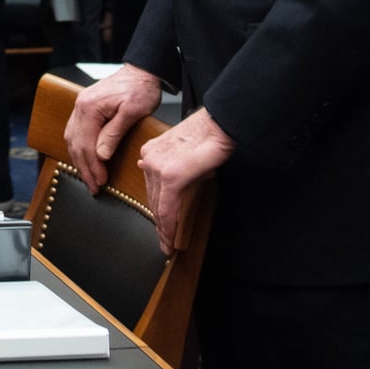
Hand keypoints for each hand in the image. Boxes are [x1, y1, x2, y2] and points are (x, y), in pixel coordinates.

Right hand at [63, 64, 163, 192]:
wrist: (142, 70)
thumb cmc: (141, 89)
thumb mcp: (132, 112)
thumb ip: (114, 133)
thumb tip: (100, 155)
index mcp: (89, 108)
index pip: (86, 144)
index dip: (93, 166)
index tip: (101, 182)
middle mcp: (79, 107)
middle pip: (75, 144)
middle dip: (84, 168)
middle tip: (94, 186)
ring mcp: (80, 106)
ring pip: (71, 139)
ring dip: (79, 160)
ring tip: (88, 177)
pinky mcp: (84, 108)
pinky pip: (75, 131)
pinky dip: (78, 148)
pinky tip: (84, 158)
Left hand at [136, 108, 233, 254]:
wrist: (219, 124)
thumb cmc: (210, 134)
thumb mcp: (185, 151)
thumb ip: (173, 165)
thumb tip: (166, 180)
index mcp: (151, 152)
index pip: (151, 187)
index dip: (156, 207)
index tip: (159, 224)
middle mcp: (149, 159)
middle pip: (152, 198)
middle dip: (158, 221)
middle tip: (164, 240)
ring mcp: (157, 168)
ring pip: (158, 206)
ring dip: (163, 228)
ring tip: (167, 244)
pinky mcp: (171, 177)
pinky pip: (167, 208)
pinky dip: (168, 226)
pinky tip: (169, 240)